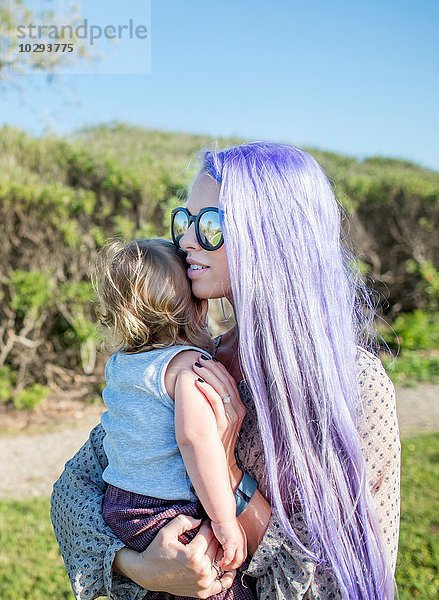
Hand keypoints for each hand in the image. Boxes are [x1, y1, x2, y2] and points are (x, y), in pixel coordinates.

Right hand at [114, 516, 235, 597]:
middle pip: (215, 547)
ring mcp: (202, 584)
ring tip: (214, 545)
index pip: (208, 534)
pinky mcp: (202, 593)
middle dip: (213, 537)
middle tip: (209, 532)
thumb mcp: (166, 531)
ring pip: (220, 563)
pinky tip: (227, 568)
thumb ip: (184, 520)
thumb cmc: (156, 551)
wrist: (147, 574)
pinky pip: (221, 585)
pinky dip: (226, 577)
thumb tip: (199, 520)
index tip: (203, 522)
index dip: (206, 525)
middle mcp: (200, 571)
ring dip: (219, 553)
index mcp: (192, 555)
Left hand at [193, 354, 245, 479]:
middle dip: (213, 368)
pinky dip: (207, 389)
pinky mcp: (223, 423)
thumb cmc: (218, 439)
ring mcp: (232, 417)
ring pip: (222, 389)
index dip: (219, 369)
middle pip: (227, 382)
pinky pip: (215, 401)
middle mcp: (238, 410)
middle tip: (200, 359)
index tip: (208, 360)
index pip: (231, 381)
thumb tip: (209, 386)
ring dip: (209, 375)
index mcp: (240, 406)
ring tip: (196, 367)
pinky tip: (198, 382)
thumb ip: (220, 404)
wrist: (221, 463)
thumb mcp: (224, 420)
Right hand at [211, 518, 247, 569]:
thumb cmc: (223, 521)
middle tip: (225, 568)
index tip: (229, 564)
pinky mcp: (231, 543)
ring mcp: (238, 543)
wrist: (223, 514)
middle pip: (241, 560)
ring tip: (222, 566)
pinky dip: (225, 562)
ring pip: (237, 561)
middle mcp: (242, 542)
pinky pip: (229, 558)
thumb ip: (229, 541)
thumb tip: (223, 549)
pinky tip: (220, 563)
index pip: (242, 555)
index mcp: (242, 539)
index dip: (236, 561)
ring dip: (229, 566)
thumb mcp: (229, 533)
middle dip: (233, 566)